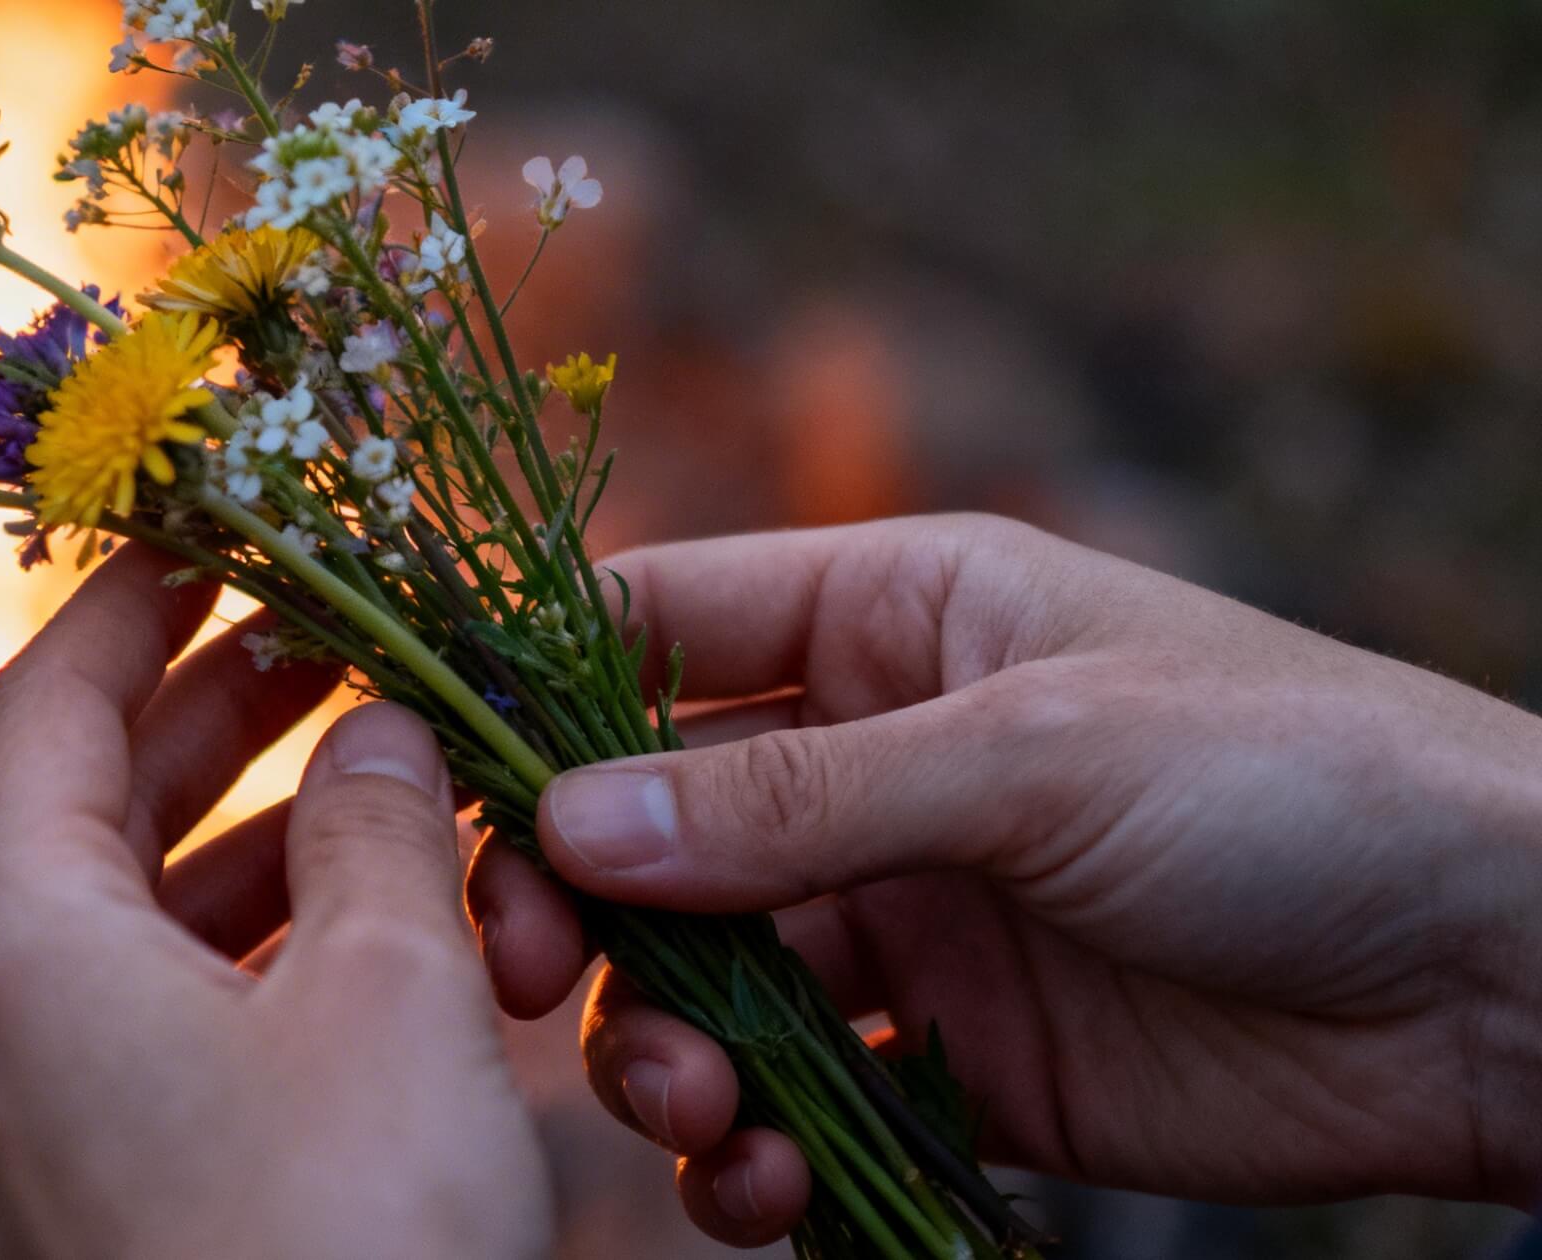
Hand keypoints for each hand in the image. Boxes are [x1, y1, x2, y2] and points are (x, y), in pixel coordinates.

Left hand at [0, 546, 550, 1259]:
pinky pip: (175, 1020)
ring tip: (391, 771)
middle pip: (95, 803)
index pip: (45, 701)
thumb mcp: (389, 989)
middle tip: (343, 638)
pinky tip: (380, 927)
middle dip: (224, 710)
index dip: (136, 597)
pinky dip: (267, 947)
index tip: (222, 530)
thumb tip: (380, 731)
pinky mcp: (114, 1193)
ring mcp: (48, 1121)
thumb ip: (378, 825)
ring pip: (148, 918)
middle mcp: (0, 1024)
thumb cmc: (349, 1235)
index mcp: (20, 941)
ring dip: (265, 832)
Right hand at [467, 514, 1541, 1244]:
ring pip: (704, 973)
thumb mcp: (1032, 756)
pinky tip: (767, 1186)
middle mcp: (871, 757)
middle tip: (536, 975)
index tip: (428, 784)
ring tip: (694, 1112)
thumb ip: (794, 801)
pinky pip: (799, 1095)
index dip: (531, 692)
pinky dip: (754, 1148)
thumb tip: (565, 827)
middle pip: (644, 820)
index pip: (654, 625)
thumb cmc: (1287, 780)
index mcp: (892, 617)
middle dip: (575, 901)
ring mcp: (905, 910)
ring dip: (662, 1046)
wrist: (1500, 977)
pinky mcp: (950, 1053)